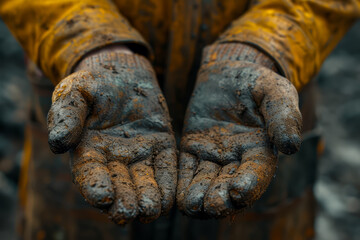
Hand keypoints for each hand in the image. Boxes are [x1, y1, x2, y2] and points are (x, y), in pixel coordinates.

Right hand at [47, 49, 176, 223]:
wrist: (122, 71)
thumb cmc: (93, 83)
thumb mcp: (75, 93)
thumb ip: (67, 116)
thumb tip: (58, 142)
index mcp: (88, 151)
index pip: (90, 175)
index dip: (95, 187)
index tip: (102, 197)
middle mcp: (114, 160)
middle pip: (119, 187)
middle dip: (123, 202)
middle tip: (128, 212)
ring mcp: (139, 156)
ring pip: (144, 184)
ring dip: (147, 199)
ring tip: (151, 209)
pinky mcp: (161, 148)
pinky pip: (165, 169)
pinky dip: (168, 185)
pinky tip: (169, 198)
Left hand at [177, 44, 301, 217]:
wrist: (228, 71)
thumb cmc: (256, 82)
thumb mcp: (275, 92)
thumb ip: (284, 117)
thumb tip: (292, 147)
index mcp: (260, 150)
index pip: (256, 173)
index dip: (249, 184)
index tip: (237, 192)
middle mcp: (236, 159)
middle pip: (229, 185)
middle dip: (222, 199)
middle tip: (212, 206)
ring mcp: (213, 155)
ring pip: (206, 182)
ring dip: (199, 197)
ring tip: (192, 206)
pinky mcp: (193, 147)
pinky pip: (187, 169)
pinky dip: (183, 183)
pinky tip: (177, 195)